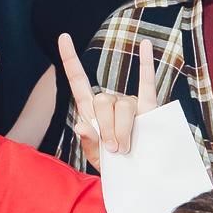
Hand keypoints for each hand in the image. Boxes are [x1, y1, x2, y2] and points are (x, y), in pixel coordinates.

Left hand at [58, 33, 157, 167]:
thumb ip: (88, 142)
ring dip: (123, 129)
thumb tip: (81, 125)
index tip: (63, 37)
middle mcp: (110, 102)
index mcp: (90, 110)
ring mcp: (129, 104)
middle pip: (103, 101)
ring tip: (125, 149)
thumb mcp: (95, 157)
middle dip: (106, 127)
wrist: (136, 175)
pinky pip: (148, 83)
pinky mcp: (149, 108)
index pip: (78, 79)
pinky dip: (146, 63)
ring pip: (123, 106)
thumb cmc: (113, 165)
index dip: (70, 59)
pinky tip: (145, 44)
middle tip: (113, 149)